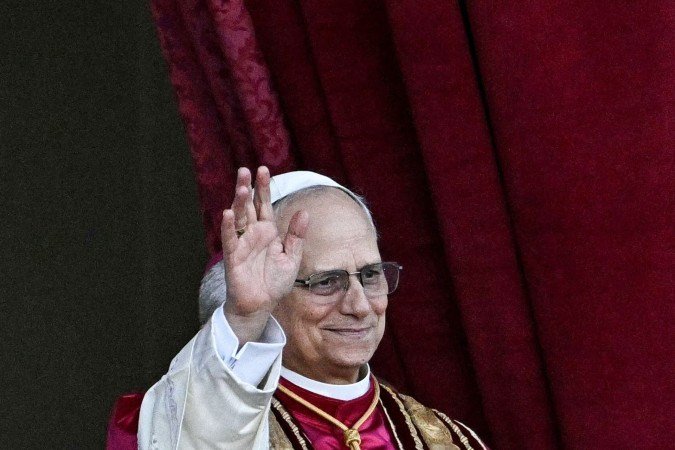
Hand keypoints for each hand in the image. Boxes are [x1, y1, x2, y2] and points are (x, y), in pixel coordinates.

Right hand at [220, 167, 307, 343]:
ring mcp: (243, 244)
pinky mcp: (234, 257)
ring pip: (239, 218)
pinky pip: (230, 239)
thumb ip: (297, 235)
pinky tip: (228, 213)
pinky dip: (228, 227)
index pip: (265, 205)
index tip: (264, 170)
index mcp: (268, 232)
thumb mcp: (292, 257)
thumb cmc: (275, 282)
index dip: (264, 188)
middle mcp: (254, 234)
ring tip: (242, 186)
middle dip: (247, 188)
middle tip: (245, 170)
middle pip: (249, 206)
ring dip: (239, 202)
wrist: (262, 305)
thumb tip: (305, 212)